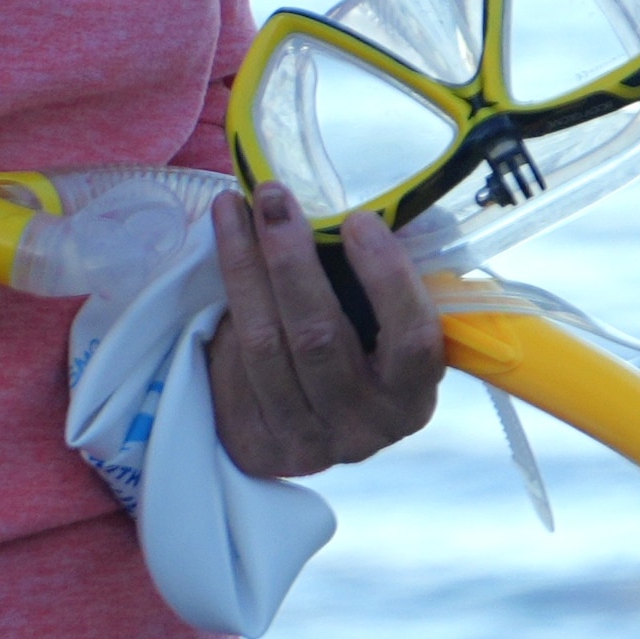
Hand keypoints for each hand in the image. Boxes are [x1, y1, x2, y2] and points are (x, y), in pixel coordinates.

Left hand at [204, 192, 442, 478]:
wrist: (317, 424)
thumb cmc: (367, 350)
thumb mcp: (395, 320)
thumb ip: (398, 272)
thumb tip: (382, 212)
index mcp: (412, 396)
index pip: (410, 338)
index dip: (386, 278)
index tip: (357, 220)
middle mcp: (363, 426)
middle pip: (319, 337)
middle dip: (292, 259)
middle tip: (272, 197)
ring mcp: (307, 440)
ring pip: (266, 344)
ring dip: (245, 267)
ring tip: (234, 210)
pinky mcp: (257, 441)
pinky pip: (235, 359)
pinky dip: (230, 298)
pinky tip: (227, 249)